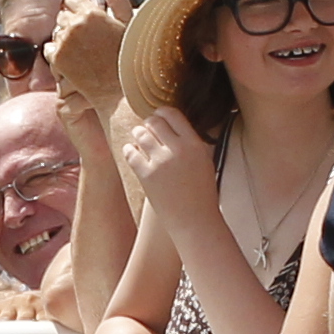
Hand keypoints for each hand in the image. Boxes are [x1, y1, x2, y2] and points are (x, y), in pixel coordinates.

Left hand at [46, 0, 125, 110]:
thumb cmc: (129, 57)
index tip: (83, 12)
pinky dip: (57, 52)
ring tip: (82, 49)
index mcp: (92, 13)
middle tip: (86, 35)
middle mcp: (75, 25)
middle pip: (62, 15)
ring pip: (56, 32)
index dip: (77, 4)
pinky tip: (73, 59)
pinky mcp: (58, 59)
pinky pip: (49, 49)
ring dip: (65, 37)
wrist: (120, 89)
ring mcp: (65, 42)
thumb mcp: (128, 24)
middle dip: (71, 21)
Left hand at [110, 99, 217, 219]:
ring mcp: (161, 161)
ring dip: (137, 134)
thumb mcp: (204, 161)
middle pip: (155, 121)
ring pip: (141, 134)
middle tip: (145, 127)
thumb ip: (191, 143)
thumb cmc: (202, 194)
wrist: (195, 220)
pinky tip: (130, 151)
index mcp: (195, 144)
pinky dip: (129, 150)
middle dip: (148, 123)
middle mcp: (178, 149)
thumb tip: (174, 128)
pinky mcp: (147, 175)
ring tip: (137, 137)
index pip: (174, 114)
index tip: (158, 116)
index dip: (162, 113)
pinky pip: (131, 153)